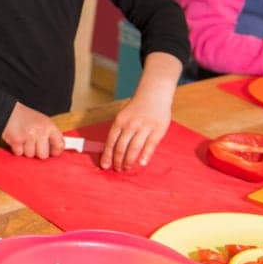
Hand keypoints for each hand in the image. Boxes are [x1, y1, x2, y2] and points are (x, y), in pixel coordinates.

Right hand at [1, 102, 65, 158]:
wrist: (7, 111)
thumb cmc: (24, 117)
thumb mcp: (41, 121)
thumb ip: (49, 134)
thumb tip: (56, 148)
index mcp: (49, 126)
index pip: (59, 144)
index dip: (56, 151)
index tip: (53, 152)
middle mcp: (40, 131)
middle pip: (43, 155)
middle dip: (37, 152)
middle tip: (33, 145)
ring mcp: (29, 136)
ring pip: (30, 155)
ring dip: (25, 150)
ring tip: (23, 140)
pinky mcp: (17, 140)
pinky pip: (19, 153)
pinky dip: (16, 149)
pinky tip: (16, 140)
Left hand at [100, 52, 180, 170]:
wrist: (153, 94)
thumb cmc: (137, 108)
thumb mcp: (123, 116)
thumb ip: (119, 131)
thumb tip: (112, 149)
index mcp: (119, 122)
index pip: (110, 142)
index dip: (107, 155)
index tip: (105, 165)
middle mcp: (130, 125)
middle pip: (121, 147)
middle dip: (117, 161)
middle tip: (117, 169)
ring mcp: (144, 128)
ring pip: (134, 148)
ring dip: (129, 161)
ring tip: (126, 168)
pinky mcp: (157, 130)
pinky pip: (150, 146)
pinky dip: (145, 156)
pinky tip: (141, 163)